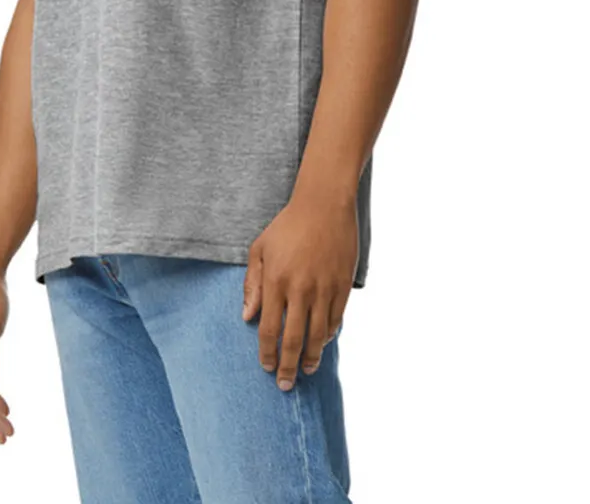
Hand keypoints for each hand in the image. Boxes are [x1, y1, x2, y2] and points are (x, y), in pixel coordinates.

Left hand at [241, 192, 357, 390]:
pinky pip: (336, 320)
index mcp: (276, 281)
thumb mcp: (260, 249)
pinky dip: (329, 335)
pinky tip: (323, 343)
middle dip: (287, 367)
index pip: (269, 329)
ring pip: (318, 335)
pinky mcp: (342, 286)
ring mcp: (323, 289)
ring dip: (311, 357)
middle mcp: (300, 289)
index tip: (265, 367)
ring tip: (307, 370)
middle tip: (285, 385)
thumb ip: (252, 284)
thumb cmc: (288, 226)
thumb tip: (248, 317)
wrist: (324, 205)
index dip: (266, 353)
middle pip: (293, 340)